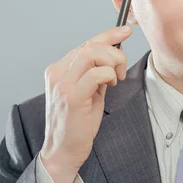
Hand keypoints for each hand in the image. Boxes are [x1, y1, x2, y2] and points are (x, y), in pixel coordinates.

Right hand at [39, 25, 131, 182]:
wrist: (63, 152)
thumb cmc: (77, 125)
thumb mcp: (88, 93)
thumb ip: (96, 74)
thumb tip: (114, 56)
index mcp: (58, 70)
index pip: (85, 44)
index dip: (107, 34)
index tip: (125, 31)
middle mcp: (57, 72)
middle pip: (90, 45)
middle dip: (115, 51)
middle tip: (122, 68)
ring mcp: (62, 83)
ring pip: (93, 54)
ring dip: (113, 62)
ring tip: (116, 78)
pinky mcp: (71, 95)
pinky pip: (97, 73)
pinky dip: (109, 75)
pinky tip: (110, 85)